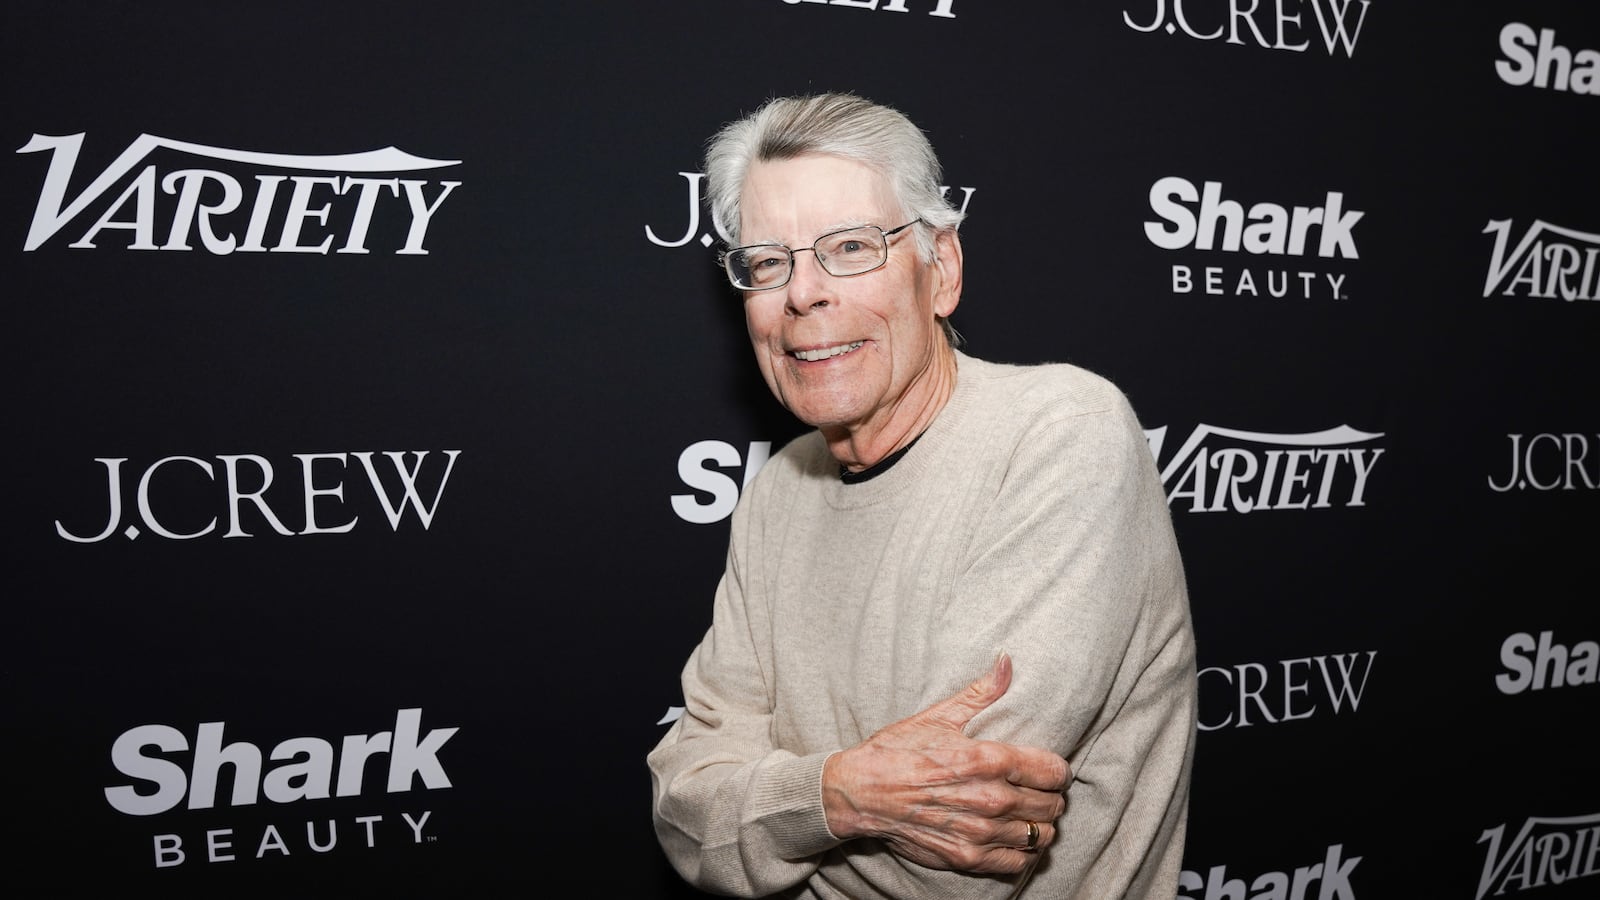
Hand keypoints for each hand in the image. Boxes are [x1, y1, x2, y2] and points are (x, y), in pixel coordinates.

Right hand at [821, 654, 1070, 873]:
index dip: (1058, 770)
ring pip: (1039, 836)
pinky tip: (1013, 839)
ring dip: (1040, 825)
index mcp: (987, 759)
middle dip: (1052, 797)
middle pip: (1051, 805)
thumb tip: (1007, 660)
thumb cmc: (897, 752)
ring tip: (1028, 815)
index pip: (1052, 771)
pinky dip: (1022, 852)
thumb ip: (981, 692)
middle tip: (1040, 792)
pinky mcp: (967, 858)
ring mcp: (980, 833)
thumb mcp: (938, 716)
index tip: (1050, 770)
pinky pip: (1017, 863)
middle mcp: (990, 799)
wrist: (860, 794)